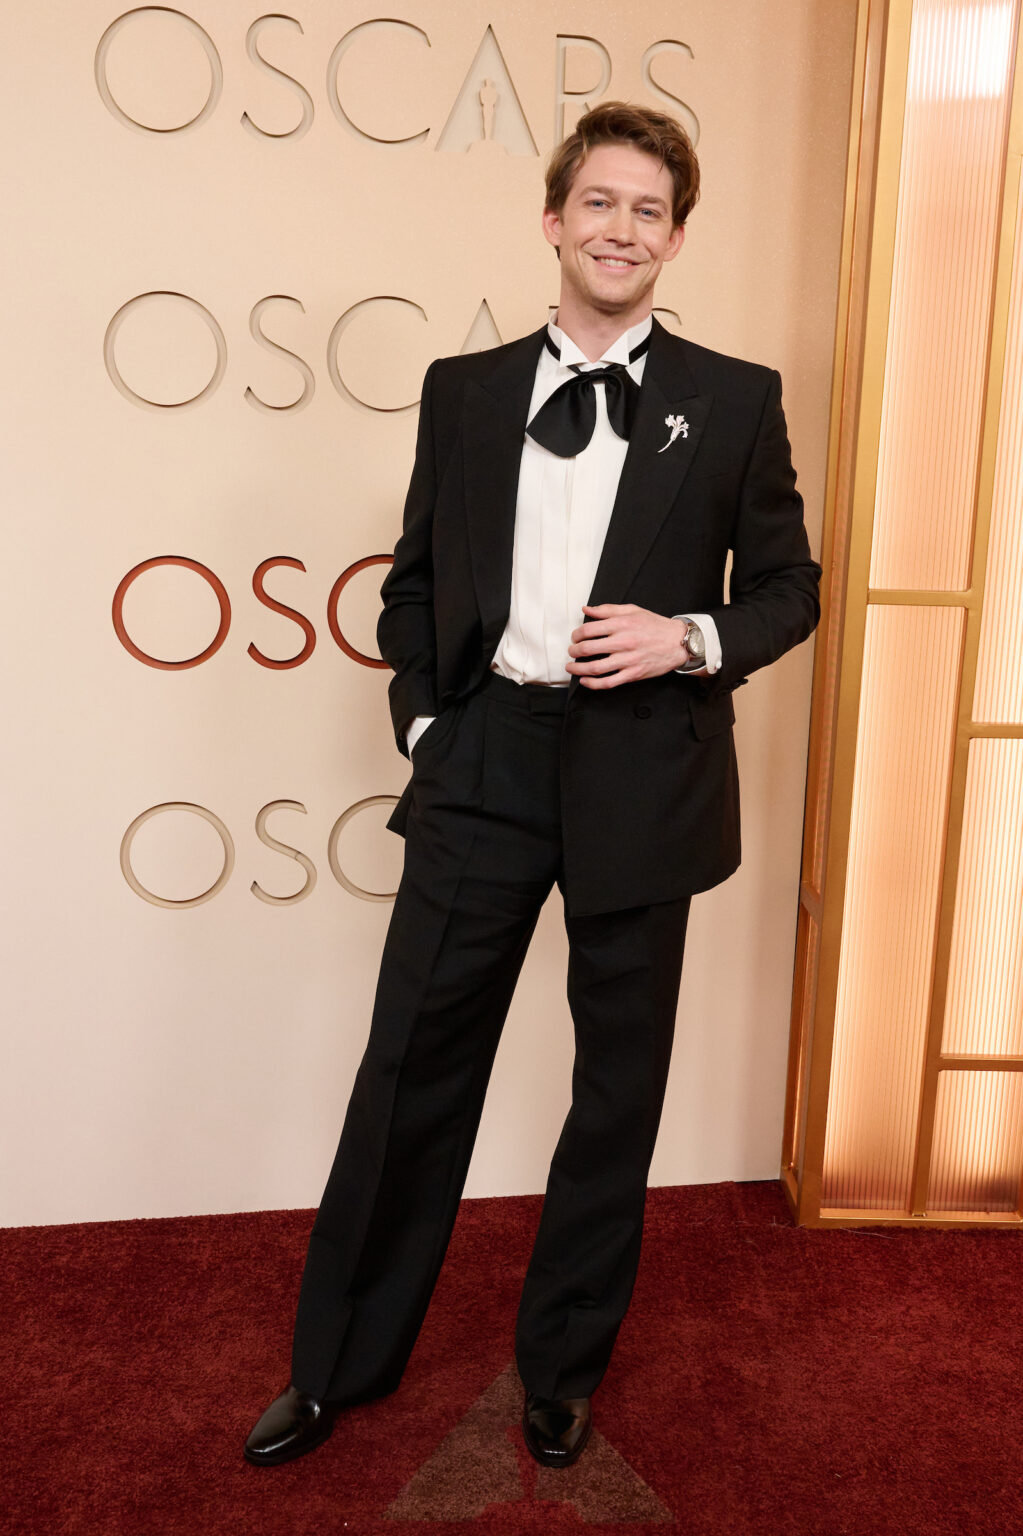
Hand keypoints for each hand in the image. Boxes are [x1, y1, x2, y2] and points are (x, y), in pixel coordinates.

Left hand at [566, 604, 686, 688]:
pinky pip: (609, 682)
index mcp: (621, 624)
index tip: (575, 637)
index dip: (576, 635)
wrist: (677, 642)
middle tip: (572, 651)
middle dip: (574, 651)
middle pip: (588, 649)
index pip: (589, 630)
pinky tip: (585, 681)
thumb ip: (607, 610)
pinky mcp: (633, 674)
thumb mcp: (632, 610)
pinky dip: (593, 684)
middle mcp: (623, 642)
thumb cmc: (655, 626)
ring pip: (595, 668)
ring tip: (572, 667)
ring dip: (578, 669)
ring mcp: (628, 660)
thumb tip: (587, 609)